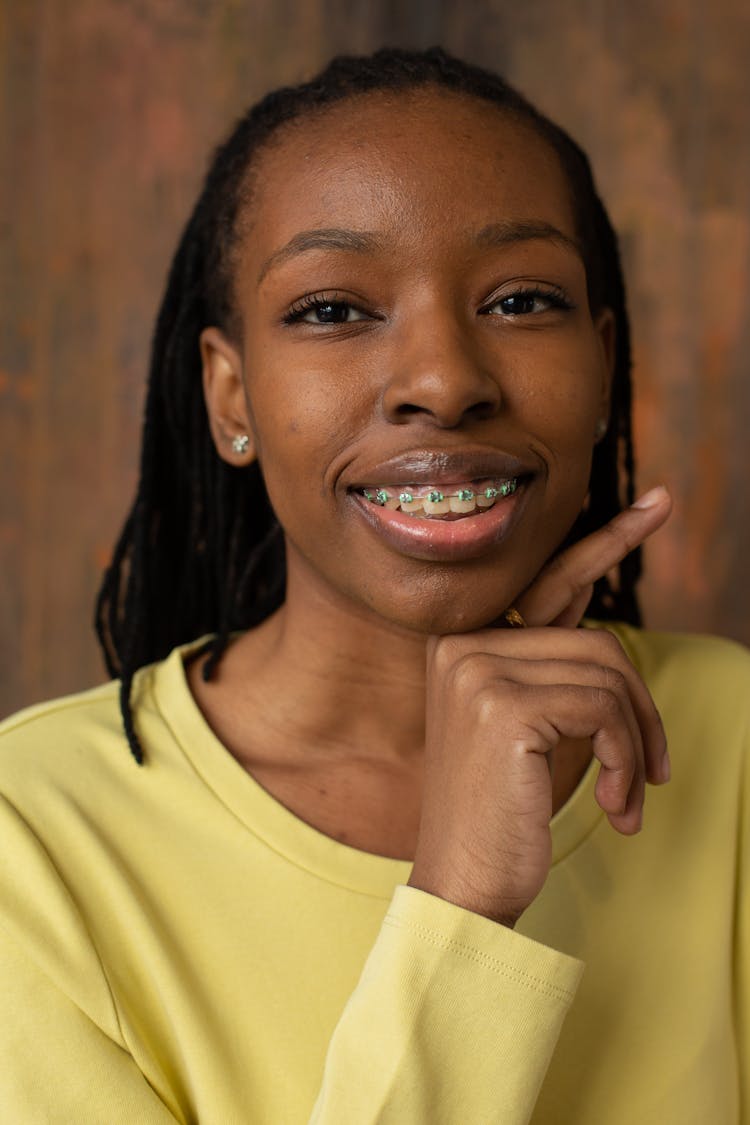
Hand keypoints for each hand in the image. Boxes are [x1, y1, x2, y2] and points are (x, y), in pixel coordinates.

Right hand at [408, 486, 671, 926]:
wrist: (467, 884)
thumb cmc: (506, 810)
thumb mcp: (536, 729)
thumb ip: (561, 673)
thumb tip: (614, 642)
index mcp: (465, 643)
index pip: (550, 581)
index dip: (609, 541)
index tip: (659, 503)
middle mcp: (462, 643)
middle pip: (597, 641)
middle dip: (641, 708)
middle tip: (657, 769)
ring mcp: (476, 669)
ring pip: (608, 676)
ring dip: (636, 745)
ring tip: (629, 796)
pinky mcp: (503, 705)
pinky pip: (605, 710)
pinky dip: (627, 760)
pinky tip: (617, 807)